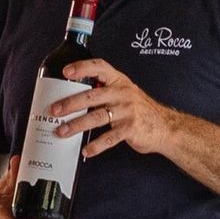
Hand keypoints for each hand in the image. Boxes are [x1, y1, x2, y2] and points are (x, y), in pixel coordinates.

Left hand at [55, 60, 178, 157]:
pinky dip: (96, 146)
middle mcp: (123, 93)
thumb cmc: (140, 110)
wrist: (165, 127)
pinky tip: (85, 150)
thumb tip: (73, 97)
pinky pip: (109, 138)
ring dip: (76, 125)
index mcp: (119, 81)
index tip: (66, 72)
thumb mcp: (125, 93)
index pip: (99, 67)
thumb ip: (105, 92)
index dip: (82, 68)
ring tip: (62, 131)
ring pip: (97, 117)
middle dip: (71, 103)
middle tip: (54, 110)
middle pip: (92, 95)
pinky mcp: (130, 129)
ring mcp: (127, 111)